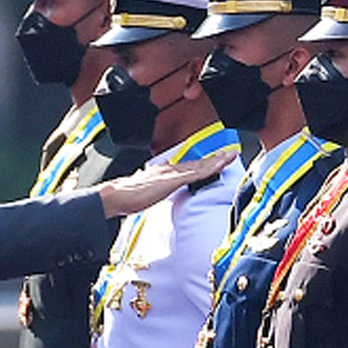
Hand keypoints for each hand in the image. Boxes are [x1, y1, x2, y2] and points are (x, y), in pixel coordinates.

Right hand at [97, 150, 236, 218]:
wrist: (116, 195)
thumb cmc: (127, 194)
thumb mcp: (144, 187)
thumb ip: (152, 183)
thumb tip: (155, 179)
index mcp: (164, 170)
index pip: (188, 166)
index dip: (203, 163)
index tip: (216, 159)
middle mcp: (170, 168)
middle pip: (197, 163)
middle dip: (215, 158)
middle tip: (230, 153)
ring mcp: (172, 173)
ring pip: (199, 165)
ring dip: (216, 160)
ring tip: (230, 156)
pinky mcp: (172, 180)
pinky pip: (195, 173)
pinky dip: (209, 168)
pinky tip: (218, 166)